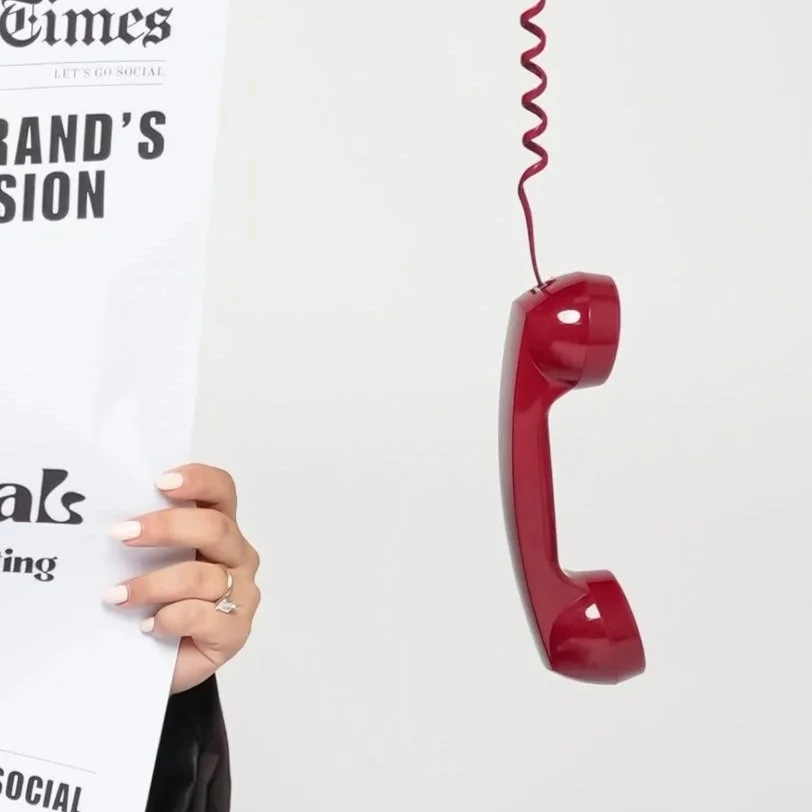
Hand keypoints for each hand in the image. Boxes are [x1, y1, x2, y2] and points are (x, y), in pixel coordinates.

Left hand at [102, 463, 260, 693]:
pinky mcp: (235, 631)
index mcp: (219, 529)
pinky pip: (202, 616)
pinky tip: (148, 624)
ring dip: (153, 584)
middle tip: (123, 534)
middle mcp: (236, 556)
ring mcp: (241, 594)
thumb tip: (113, 518)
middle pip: (216, 528)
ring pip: (202, 576)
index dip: (199, 480)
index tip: (161, 481)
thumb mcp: (150, 563)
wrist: (155, 663)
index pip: (222, 491)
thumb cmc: (154, 605)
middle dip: (167, 527)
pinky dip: (170, 618)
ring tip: (117, 595)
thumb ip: (146, 539)